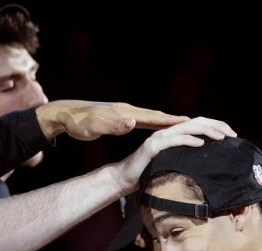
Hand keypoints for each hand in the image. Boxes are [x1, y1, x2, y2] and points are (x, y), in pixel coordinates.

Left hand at [36, 100, 190, 140]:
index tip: (188, 122)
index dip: (170, 121)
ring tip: (184, 125)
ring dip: (167, 121)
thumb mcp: (94, 127)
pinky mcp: (120, 118)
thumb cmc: (79, 123)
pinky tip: (159, 128)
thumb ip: (113, 126)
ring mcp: (124, 114)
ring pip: (151, 118)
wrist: (65, 115)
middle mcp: (127, 111)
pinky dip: (155, 124)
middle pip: (156, 116)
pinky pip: (143, 121)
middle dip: (175, 120)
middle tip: (196, 122)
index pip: (152, 118)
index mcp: (125, 114)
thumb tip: (133, 123)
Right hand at [112, 116, 236, 194]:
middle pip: (196, 122)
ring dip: (207, 131)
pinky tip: (200, 143)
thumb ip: (184, 159)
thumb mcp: (171, 165)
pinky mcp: (152, 146)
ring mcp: (159, 138)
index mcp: (173, 135)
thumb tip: (206, 163)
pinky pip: (173, 140)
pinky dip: (188, 140)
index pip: (198, 124)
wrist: (123, 179)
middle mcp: (167, 132)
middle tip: (232, 134)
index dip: (216, 126)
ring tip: (221, 137)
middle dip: (216, 126)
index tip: (231, 134)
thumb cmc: (147, 174)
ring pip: (187, 128)